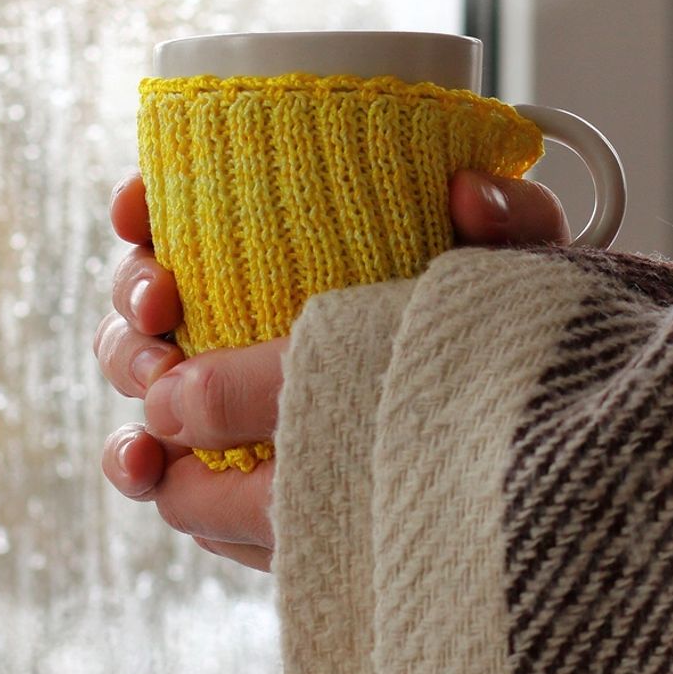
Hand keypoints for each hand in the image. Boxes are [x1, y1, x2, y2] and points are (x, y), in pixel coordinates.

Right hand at [96, 169, 569, 570]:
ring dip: (130, 380)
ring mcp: (235, 403)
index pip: (191, 207)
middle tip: (165, 306)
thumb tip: (465, 193)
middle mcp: (248, 316)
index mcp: (294, 246)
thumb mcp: (532, 273)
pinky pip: (168, 475)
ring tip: (156, 392)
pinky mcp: (237, 480)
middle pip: (150, 297)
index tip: (142, 212)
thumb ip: (514, 222)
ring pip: (143, 380)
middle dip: (135, 297)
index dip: (147, 203)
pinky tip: (152, 470)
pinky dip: (143, 467)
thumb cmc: (523, 340)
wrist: (542, 456)